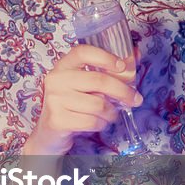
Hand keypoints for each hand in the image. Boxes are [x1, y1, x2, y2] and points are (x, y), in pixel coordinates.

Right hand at [24, 44, 141, 155]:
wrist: (49, 132)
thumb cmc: (71, 105)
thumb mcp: (85, 85)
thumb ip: (107, 70)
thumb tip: (134, 55)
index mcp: (63, 66)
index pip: (83, 52)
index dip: (105, 57)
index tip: (122, 66)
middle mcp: (56, 80)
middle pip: (99, 80)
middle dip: (123, 91)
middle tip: (135, 99)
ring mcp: (55, 100)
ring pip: (99, 104)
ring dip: (111, 112)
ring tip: (109, 114)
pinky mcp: (58, 120)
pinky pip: (92, 121)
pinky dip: (101, 124)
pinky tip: (98, 122)